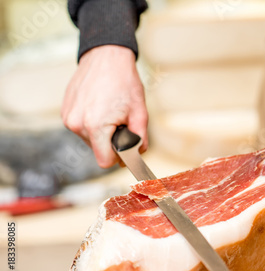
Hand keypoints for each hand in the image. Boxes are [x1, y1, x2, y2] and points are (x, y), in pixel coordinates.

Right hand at [61, 45, 147, 167]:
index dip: (119, 156)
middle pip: (98, 150)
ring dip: (102, 132)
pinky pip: (81, 127)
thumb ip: (140, 139)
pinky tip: (99, 106)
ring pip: (90, 139)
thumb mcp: (140, 112)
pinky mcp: (65, 110)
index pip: (105, 161)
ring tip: (110, 111)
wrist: (106, 56)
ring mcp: (68, 117)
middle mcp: (76, 124)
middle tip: (120, 120)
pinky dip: (92, 122)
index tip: (127, 145)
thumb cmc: (125, 82)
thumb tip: (136, 156)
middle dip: (111, 141)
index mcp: (95, 127)